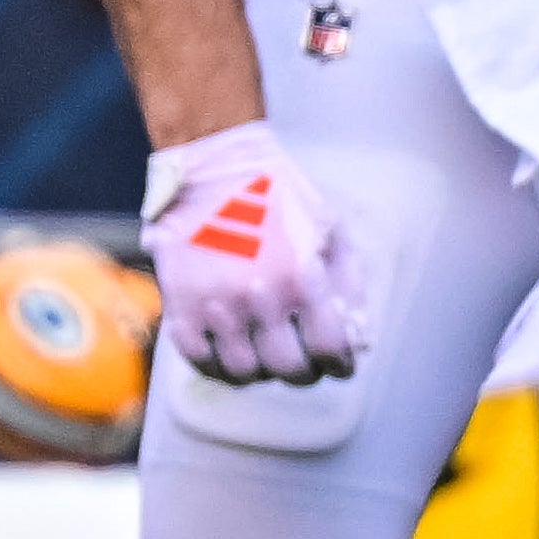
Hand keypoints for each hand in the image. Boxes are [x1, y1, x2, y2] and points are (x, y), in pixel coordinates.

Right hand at [137, 119, 367, 384]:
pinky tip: (229, 353)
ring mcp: (216, 303)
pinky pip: (198, 359)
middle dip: (304, 372)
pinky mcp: (180, 302)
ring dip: (260, 371)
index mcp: (302, 277)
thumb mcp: (330, 230)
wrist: (213, 166)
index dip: (340, 364)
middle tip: (304, 362)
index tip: (338, 364)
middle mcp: (259, 296)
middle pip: (288, 369)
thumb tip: (357, 338)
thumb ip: (349, 286)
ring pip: (242, 372)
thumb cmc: (279, 195)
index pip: (330, 349)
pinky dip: (216, 365)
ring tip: (265, 356)